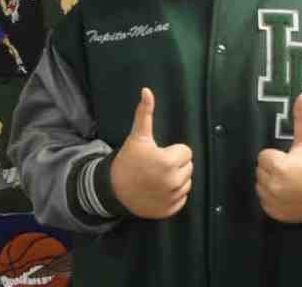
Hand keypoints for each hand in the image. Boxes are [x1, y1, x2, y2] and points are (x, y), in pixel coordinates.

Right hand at [110, 88, 192, 218]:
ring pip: (187, 183)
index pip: (187, 152)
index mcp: (168, 162)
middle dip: (175, 164)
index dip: (173, 151)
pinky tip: (158, 190)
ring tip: (157, 177)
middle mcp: (172, 181)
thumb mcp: (138, 137)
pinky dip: (173, 195)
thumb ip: (145, 113)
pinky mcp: (169, 210)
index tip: (158, 154)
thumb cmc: (128, 160)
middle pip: (188, 167)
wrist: (113, 190)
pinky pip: (182, 199)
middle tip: (156, 165)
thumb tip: (147, 90)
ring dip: (176, 179)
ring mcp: (171, 197)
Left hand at [256, 94, 301, 222]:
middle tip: (291, 171)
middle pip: (260, 170)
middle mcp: (273, 186)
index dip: (277, 156)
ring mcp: (273, 201)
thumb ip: (301, 118)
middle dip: (273, 169)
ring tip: (289, 182)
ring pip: (260, 185)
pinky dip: (272, 198)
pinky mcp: (273, 213)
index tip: (291, 160)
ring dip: (270, 183)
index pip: (264, 156)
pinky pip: (263, 201)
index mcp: (279, 167)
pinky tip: (287, 194)